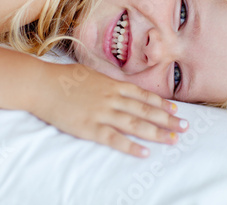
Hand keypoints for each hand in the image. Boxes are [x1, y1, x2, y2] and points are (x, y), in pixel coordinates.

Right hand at [30, 63, 188, 157]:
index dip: (161, 104)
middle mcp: (112, 98)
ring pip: (135, 124)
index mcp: (112, 85)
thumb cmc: (64, 77)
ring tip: (173, 140)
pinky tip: (145, 152)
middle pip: (145, 110)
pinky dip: (131, 146)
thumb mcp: (91, 74)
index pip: (143, 96)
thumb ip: (108, 82)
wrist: (42, 85)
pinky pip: (114, 139)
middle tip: (185, 127)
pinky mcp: (90, 128)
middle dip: (167, 120)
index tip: (176, 111)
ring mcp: (102, 113)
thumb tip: (120, 86)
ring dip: (156, 133)